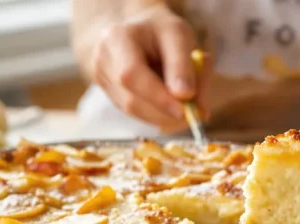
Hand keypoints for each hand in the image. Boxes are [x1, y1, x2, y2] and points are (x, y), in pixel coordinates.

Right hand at [90, 6, 210, 131]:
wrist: (143, 33)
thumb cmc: (162, 32)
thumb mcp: (179, 36)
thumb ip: (183, 65)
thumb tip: (185, 97)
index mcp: (117, 38)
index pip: (132, 74)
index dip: (158, 96)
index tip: (185, 110)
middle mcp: (103, 61)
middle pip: (132, 100)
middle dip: (166, 112)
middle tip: (195, 114)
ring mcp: (103, 81)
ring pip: (135, 112)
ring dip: (165, 116)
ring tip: (189, 105)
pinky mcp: (111, 96)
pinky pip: (137, 114)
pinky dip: (159, 114)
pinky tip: (172, 103)